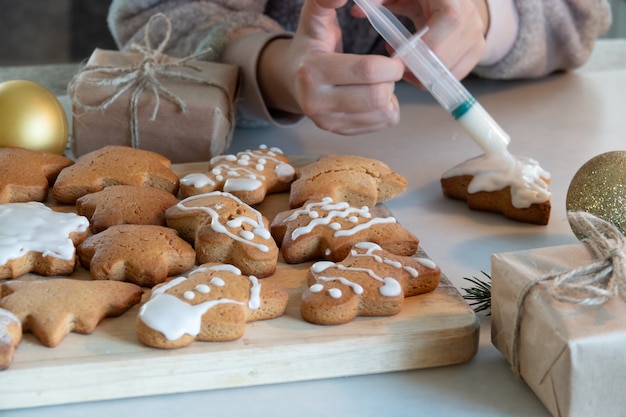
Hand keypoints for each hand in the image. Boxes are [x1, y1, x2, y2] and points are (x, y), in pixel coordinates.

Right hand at [258, 0, 404, 135]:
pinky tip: (374, 97)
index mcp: (312, 71)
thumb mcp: (313, 18)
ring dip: (391, 95)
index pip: (367, 71)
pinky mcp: (339, 132)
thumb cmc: (310, 44)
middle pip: (378, 96)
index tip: (393, 58)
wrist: (291, 79)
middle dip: (391, 81)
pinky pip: (381, 124)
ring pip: (383, 113)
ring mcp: (327, 122)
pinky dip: (387, 109)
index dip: (391, 64)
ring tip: (379, 83)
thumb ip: (325, 1)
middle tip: (387, 71)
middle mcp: (316, 102)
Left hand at [351, 0, 488, 82]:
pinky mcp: (478, 49)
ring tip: (406, 63)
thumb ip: (379, 1)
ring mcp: (476, 33)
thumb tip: (356, 12)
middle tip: (397, 64)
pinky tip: (420, 66)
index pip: (449, 20)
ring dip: (424, 74)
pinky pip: (456, 75)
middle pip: (446, 52)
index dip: (427, 42)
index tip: (403, 53)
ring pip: (450, 69)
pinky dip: (434, 77)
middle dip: (417, 66)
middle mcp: (469, 13)